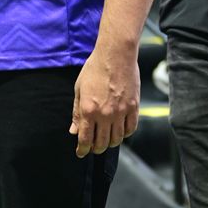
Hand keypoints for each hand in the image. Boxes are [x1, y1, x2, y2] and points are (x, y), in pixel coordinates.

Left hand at [69, 43, 139, 157]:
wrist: (116, 55)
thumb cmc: (95, 69)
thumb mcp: (79, 90)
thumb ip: (76, 113)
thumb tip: (74, 131)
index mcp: (89, 110)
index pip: (85, 139)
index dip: (82, 150)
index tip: (81, 152)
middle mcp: (105, 114)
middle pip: (102, 143)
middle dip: (96, 149)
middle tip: (94, 147)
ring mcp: (121, 112)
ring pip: (117, 139)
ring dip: (111, 143)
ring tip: (107, 140)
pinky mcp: (134, 107)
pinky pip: (130, 129)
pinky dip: (125, 134)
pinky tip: (120, 131)